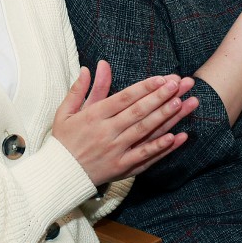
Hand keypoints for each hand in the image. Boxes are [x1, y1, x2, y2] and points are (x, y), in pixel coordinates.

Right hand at [52, 61, 197, 185]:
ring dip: (165, 117)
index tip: (162, 78)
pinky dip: (161, 147)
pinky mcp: (122, 167)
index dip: (144, 87)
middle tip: (179, 85)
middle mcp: (107, 132)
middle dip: (160, 97)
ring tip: (182, 104)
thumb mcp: (66, 111)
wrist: (59, 174)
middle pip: (138, 112)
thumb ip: (80, 89)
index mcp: (94, 116)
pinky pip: (145, 156)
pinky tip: (177, 137)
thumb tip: (88, 68)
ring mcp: (116, 151)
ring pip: (145, 132)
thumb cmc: (63, 140)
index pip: (124, 98)